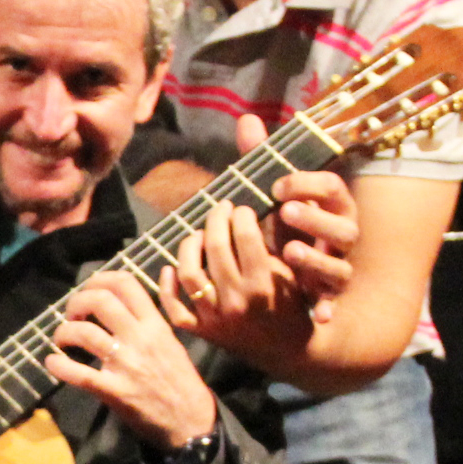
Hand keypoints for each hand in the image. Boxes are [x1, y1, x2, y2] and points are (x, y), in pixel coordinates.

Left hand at [46, 271, 220, 448]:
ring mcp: (125, 364)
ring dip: (63, 332)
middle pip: (100, 301)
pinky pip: (78, 374)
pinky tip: (52, 362)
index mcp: (155, 324)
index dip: (99, 280)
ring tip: (62, 340)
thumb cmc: (180, 379)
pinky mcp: (114, 391)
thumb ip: (153, 315)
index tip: (88, 290)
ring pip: (84, 333)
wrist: (191, 420)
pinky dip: (58, 365)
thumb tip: (149, 283)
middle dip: (76, 302)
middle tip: (71, 315)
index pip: (125, 284)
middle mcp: (140, 338)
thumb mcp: (172, 339)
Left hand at [154, 118, 353, 368]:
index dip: (238, 211)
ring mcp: (228, 316)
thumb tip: (246, 119)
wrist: (290, 344)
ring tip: (197, 235)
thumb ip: (268, 176)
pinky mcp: (208, 333)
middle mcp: (248, 297)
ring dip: (191, 248)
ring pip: (194, 274)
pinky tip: (172, 267)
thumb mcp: (292, 232)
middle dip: (215, 223)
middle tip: (216, 212)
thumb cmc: (293, 276)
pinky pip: (177, 306)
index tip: (239, 205)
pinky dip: (169, 284)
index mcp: (278, 271)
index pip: (247, 229)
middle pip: (220, 248)